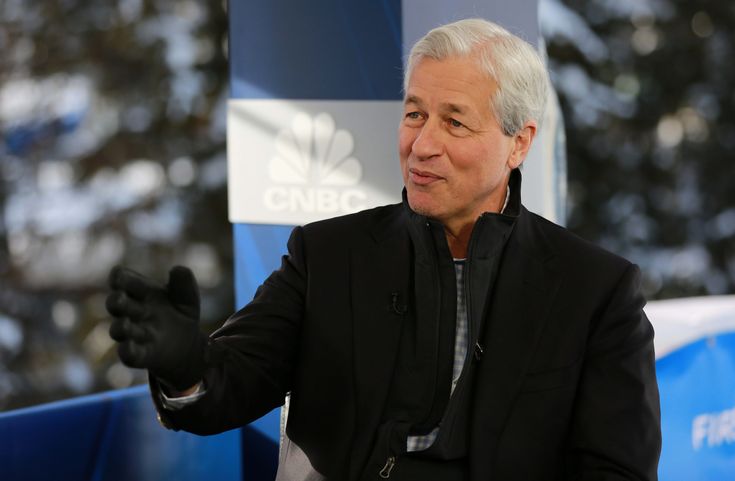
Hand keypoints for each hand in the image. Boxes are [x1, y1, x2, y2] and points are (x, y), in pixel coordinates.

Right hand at [106, 265, 206, 390]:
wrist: (187, 346)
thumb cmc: (181, 314)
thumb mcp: (187, 297)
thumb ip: (184, 283)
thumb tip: (178, 269)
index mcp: (142, 292)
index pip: (125, 281)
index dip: (120, 277)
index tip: (119, 275)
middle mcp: (134, 311)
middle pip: (117, 303)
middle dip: (116, 301)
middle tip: (119, 298)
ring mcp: (135, 333)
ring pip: (119, 329)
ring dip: (120, 327)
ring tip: (124, 324)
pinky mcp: (141, 355)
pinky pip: (128, 354)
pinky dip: (127, 351)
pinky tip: (128, 347)